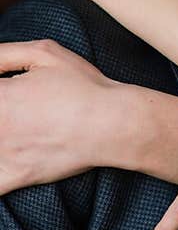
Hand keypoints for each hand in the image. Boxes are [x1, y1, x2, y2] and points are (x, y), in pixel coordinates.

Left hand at [0, 39, 121, 191]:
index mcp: (0, 96)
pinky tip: (3, 162)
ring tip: (14, 131)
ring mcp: (4, 154)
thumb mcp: (44, 53)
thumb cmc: (83, 86)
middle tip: (20, 117)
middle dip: (1, 116)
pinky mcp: (17, 176)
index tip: (5, 96)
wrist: (114, 125)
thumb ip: (3, 53)